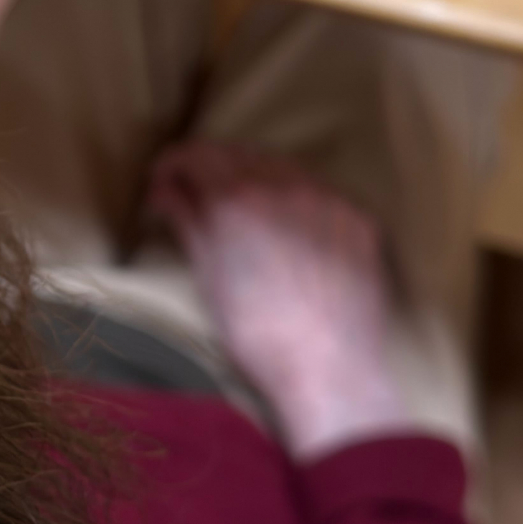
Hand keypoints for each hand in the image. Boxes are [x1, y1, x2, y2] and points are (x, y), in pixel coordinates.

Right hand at [148, 141, 411, 459]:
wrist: (328, 369)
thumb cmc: (254, 331)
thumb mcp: (208, 275)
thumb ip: (187, 221)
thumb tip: (163, 188)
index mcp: (238, 197)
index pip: (196, 154)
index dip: (173, 164)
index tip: (162, 182)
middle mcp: (285, 183)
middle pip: (239, 154)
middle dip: (212, 167)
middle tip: (196, 195)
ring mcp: (328, 198)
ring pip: (282, 167)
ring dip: (255, 177)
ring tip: (243, 210)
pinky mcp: (360, 218)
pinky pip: (319, 192)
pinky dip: (296, 199)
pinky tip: (289, 228)